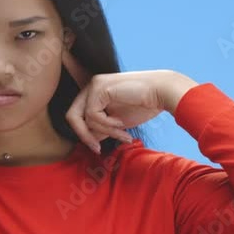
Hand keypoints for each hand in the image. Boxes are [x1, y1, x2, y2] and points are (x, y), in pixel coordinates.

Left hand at [62, 50, 197, 151]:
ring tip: (123, 133)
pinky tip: (122, 123)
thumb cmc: (143, 106)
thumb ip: (101, 128)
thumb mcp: (116, 122)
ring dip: (105, 131)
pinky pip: (92, 115)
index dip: (84, 135)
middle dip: (85, 136)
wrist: (162, 93)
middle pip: (72, 117)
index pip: (77, 117)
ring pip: (84, 118)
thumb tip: (88, 140)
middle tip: (97, 148)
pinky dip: (107, 124)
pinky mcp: (99, 87)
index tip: (97, 148)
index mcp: (94, 94)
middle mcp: (91, 87)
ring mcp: (94, 85)